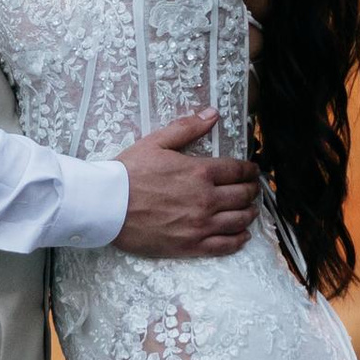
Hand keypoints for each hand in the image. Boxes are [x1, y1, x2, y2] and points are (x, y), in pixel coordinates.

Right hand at [115, 113, 262, 260]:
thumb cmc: (129, 173)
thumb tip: (212, 114)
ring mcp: (201, 225)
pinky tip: (242, 235)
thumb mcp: (156, 142)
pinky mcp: (191, 246)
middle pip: (244, 195)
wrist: (107, 206)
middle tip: (252, 188)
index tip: (252, 171)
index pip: (238, 170)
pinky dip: (239, 240)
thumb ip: (187, 127)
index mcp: (200, 172)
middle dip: (252, 190)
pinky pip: (226, 245)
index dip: (250, 170)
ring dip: (250, 213)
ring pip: (240, 220)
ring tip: (250, 210)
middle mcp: (206, 199)